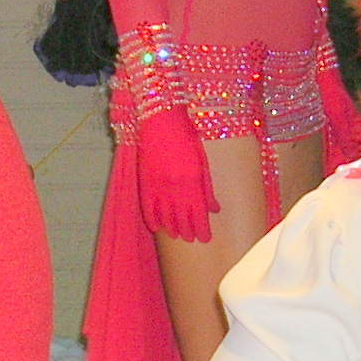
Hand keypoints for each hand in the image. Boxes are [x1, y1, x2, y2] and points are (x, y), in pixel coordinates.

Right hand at [134, 106, 215, 241]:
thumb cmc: (186, 138)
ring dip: (171, 229)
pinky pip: (147, 208)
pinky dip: (152, 220)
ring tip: (177, 236)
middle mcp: (175, 188)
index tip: (205, 238)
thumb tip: (214, 210)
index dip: (201, 230)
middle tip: (192, 239)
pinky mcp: (145, 183)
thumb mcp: (202, 163)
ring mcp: (158, 187)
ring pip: (165, 217)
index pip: (198, 215)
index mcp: (193, 182)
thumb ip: (207, 189)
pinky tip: (157, 227)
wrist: (161, 121)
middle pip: (181, 219)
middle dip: (187, 232)